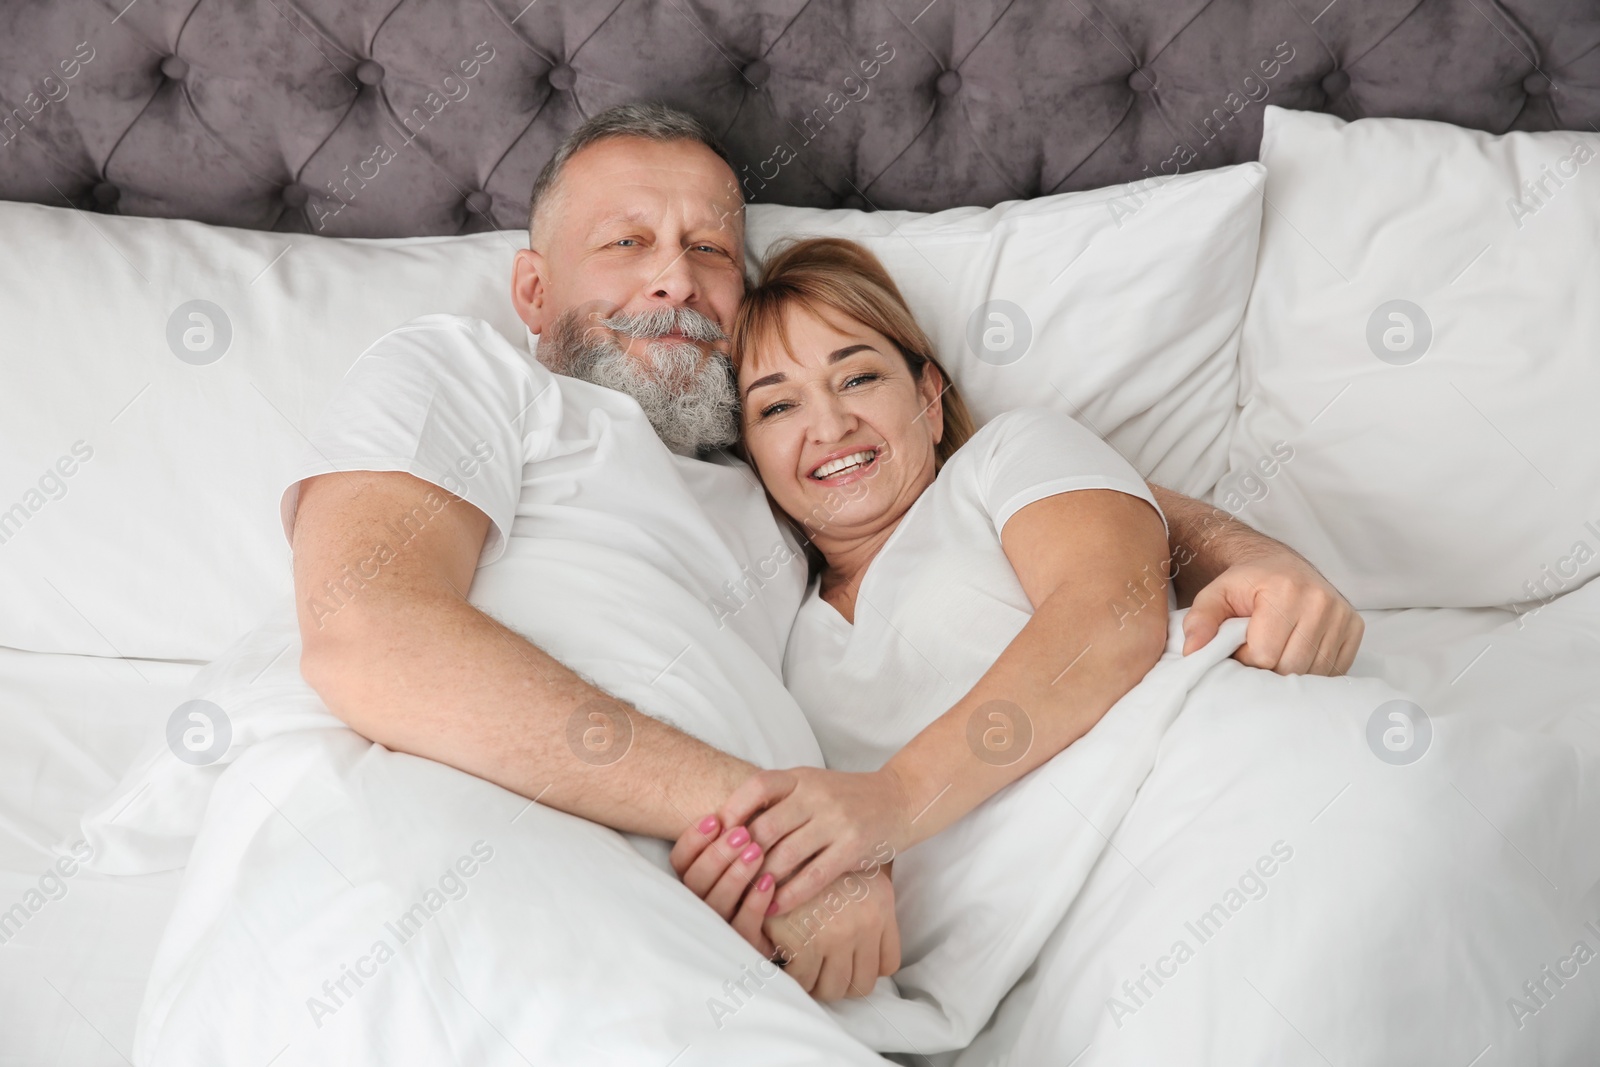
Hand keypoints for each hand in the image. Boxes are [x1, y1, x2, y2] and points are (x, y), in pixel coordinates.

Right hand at [670, 815, 777, 956]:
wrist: (788, 927)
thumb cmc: (759, 880)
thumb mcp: (739, 856)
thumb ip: (727, 839)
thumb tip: (726, 813)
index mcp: (692, 884)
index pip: (679, 862)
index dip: (693, 840)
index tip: (715, 818)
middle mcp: (698, 909)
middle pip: (695, 883)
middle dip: (717, 855)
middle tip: (742, 833)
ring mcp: (719, 932)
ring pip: (716, 905)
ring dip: (735, 875)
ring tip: (756, 851)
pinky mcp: (743, 948)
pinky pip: (743, 927)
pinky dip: (754, 903)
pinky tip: (769, 882)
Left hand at [716, 766, 913, 914]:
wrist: (899, 800)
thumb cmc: (846, 797)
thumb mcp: (812, 785)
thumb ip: (779, 800)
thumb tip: (727, 829)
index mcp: (802, 777)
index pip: (758, 786)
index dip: (733, 810)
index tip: (715, 834)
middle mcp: (817, 795)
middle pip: (766, 827)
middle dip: (742, 855)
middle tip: (725, 877)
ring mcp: (836, 821)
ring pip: (786, 855)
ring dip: (761, 879)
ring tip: (746, 896)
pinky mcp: (853, 847)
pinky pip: (813, 876)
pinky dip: (789, 895)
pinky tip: (774, 907)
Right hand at [765, 865, 900, 1000]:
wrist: (779, 843)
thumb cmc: (811, 859)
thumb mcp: (851, 875)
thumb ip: (863, 909)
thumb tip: (864, 951)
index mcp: (880, 908)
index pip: (888, 964)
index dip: (867, 968)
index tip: (848, 964)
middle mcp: (865, 924)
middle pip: (862, 984)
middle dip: (841, 982)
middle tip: (822, 971)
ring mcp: (835, 936)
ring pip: (833, 989)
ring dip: (817, 983)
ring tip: (804, 967)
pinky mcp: (803, 942)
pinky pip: (803, 980)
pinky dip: (794, 975)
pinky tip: (786, 957)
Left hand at [1181, 550, 1363, 674]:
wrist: (1280, 565)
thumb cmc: (1247, 584)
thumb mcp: (1215, 594)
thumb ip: (1200, 619)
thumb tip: (1193, 651)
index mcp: (1284, 590)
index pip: (1264, 655)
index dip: (1245, 658)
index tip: (1239, 645)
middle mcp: (1320, 600)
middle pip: (1290, 666)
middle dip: (1267, 668)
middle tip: (1256, 650)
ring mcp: (1342, 614)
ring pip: (1314, 672)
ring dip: (1290, 672)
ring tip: (1276, 650)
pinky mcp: (1355, 626)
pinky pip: (1335, 668)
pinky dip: (1314, 670)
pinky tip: (1297, 652)